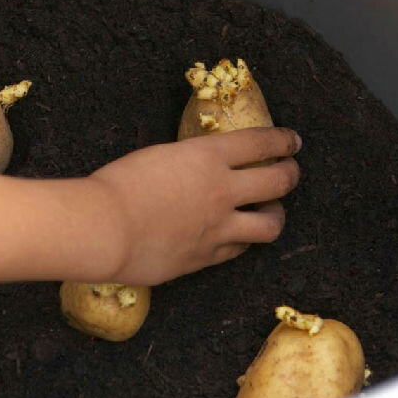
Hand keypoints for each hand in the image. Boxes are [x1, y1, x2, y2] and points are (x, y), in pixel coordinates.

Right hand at [90, 126, 300, 284]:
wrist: (105, 229)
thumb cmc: (117, 185)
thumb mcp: (159, 157)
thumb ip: (189, 162)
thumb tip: (201, 169)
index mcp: (208, 156)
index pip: (262, 143)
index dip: (283, 141)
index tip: (292, 141)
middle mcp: (222, 190)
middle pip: (278, 182)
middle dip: (290, 174)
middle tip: (290, 172)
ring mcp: (218, 227)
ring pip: (270, 224)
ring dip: (276, 215)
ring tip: (271, 212)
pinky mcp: (206, 257)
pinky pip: (238, 249)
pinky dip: (242, 240)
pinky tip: (237, 236)